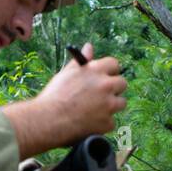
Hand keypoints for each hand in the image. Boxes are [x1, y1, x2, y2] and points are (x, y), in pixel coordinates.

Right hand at [5, 42, 127, 160]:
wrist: (49, 119)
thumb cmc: (55, 94)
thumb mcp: (67, 72)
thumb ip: (82, 60)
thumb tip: (89, 47)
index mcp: (96, 70)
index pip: (114, 64)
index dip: (110, 71)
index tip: (105, 76)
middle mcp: (106, 86)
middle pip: (122, 84)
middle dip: (114, 88)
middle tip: (101, 94)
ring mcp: (109, 105)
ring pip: (121, 103)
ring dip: (112, 106)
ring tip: (94, 109)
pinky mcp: (107, 123)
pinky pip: (111, 122)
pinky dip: (103, 123)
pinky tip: (90, 122)